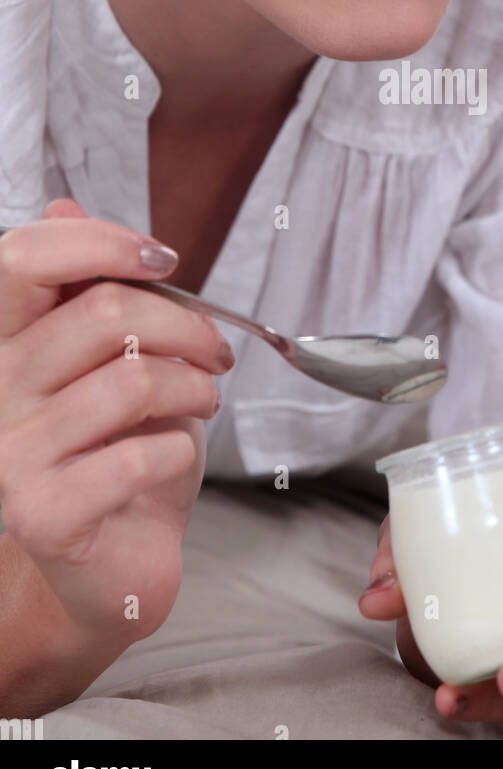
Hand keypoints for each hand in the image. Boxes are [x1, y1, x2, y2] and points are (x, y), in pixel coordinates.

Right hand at [0, 199, 235, 648]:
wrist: (107, 563)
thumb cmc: (115, 450)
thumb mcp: (108, 359)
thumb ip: (86, 287)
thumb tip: (64, 206)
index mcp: (2, 341)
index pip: (22, 258)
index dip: (101, 241)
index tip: (165, 259)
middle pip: (103, 312)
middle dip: (185, 323)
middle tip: (214, 350)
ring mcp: (8, 455)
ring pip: (132, 380)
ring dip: (195, 387)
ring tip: (204, 400)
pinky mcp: (40, 513)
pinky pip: (138, 453)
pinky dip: (182, 450)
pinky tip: (176, 456)